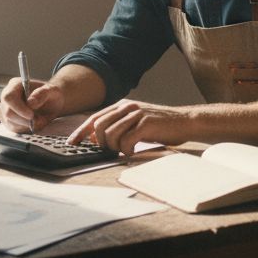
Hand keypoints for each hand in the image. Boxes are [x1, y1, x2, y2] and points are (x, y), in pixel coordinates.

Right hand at [0, 77, 66, 132]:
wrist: (53, 103)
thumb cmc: (52, 94)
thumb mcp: (52, 91)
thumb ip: (42, 94)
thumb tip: (30, 103)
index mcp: (15, 85)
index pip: (9, 97)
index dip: (18, 108)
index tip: (31, 115)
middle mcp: (7, 96)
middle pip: (8, 112)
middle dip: (24, 119)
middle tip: (38, 119)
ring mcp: (6, 109)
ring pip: (10, 122)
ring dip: (26, 124)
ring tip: (39, 118)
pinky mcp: (8, 120)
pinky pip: (13, 128)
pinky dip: (25, 128)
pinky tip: (34, 122)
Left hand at [67, 100, 191, 153]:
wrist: (186, 122)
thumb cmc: (161, 126)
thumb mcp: (136, 122)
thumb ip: (118, 126)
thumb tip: (96, 137)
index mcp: (123, 105)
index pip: (94, 118)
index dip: (81, 131)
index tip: (72, 143)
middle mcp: (127, 106)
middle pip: (99, 125)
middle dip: (100, 142)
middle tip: (111, 150)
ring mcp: (137, 114)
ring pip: (110, 134)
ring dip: (114, 147)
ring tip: (125, 150)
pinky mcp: (146, 124)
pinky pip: (126, 140)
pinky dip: (126, 150)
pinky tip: (133, 151)